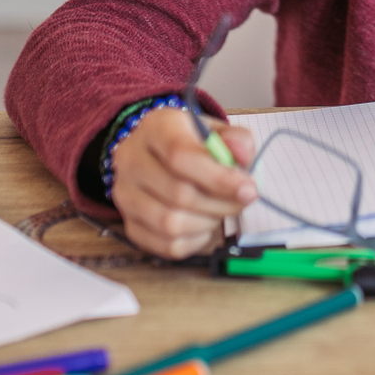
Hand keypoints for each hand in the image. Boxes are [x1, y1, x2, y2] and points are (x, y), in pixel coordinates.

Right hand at [108, 108, 257, 258]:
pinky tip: (204, 224)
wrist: (159, 154)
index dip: (219, 178)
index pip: (181, 156)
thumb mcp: (217, 131)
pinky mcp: (129, 224)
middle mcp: (132, 160)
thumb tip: (240, 155)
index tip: (249, 189)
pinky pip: (166, 245)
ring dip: (208, 222)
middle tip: (242, 201)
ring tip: (220, 209)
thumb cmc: (192, 143)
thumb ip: (237, 140)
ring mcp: (125, 195)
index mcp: (155, 128)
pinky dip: (195, 241)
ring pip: (170, 224)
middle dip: (221, 203)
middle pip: (178, 194)